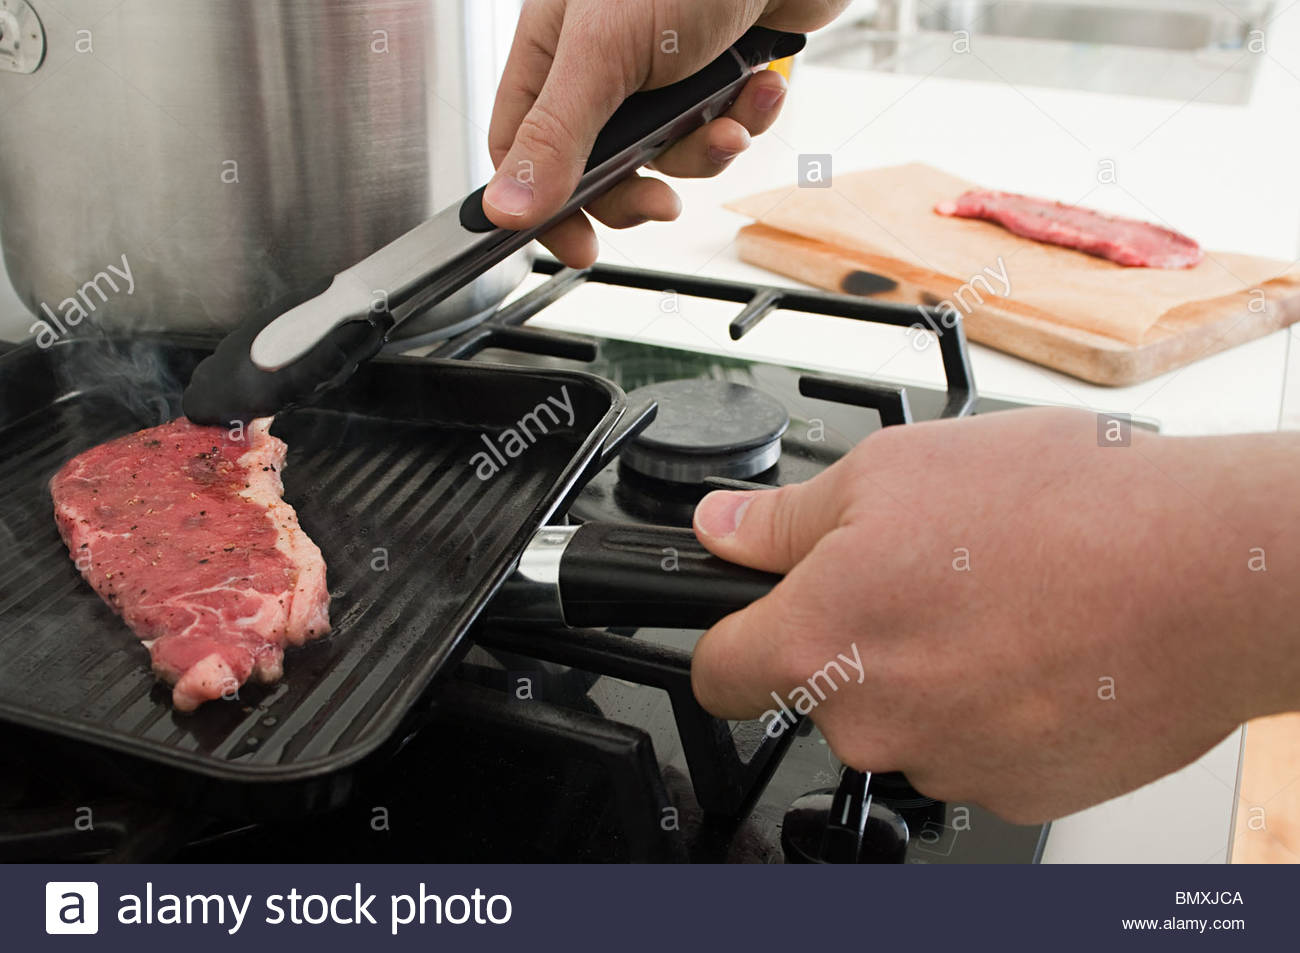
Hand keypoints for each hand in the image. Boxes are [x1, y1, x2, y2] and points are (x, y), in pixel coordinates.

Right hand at [484, 0, 848, 265]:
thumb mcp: (604, 56)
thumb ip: (555, 136)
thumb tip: (506, 208)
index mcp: (553, 48)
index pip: (522, 148)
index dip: (546, 202)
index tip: (578, 244)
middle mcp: (600, 62)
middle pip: (597, 167)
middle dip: (637, 189)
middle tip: (662, 201)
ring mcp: (658, 71)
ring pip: (666, 155)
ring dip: (701, 152)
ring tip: (725, 124)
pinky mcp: (714, 74)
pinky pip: (717, 129)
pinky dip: (742, 120)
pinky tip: (757, 90)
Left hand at [690, 407, 1299, 821]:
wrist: (1210, 574)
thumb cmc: (1064, 511)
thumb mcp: (892, 472)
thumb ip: (784, 519)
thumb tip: (723, 529)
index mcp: (818, 644)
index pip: (717, 675)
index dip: (732, 637)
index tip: (755, 619)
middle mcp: (871, 722)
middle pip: (821, 691)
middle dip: (856, 637)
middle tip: (925, 574)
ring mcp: (947, 765)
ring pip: (904, 719)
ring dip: (932, 670)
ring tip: (999, 601)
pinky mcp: (1020, 790)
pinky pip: (975, 747)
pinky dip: (993, 706)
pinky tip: (1039, 647)